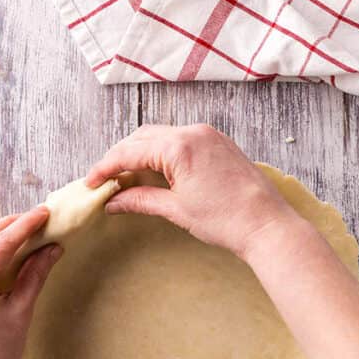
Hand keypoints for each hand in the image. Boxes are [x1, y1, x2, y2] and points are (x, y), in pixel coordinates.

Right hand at [86, 124, 299, 257]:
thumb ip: (141, 200)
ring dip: (142, 153)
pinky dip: (164, 152)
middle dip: (121, 157)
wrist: (268, 225)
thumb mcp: (177, 210)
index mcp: (180, 146)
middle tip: (106, 181)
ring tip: (128, 178)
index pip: (130, 151)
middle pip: (143, 138)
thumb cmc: (228, 220)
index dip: (105, 167)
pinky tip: (156, 171)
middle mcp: (194, 132)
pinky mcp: (220, 143)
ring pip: (162, 136)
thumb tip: (114, 201)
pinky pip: (182, 140)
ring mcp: (210, 135)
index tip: (90, 183)